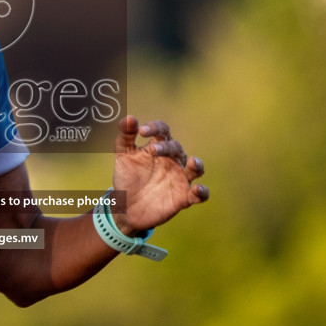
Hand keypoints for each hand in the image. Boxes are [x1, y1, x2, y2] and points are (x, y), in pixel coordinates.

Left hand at [111, 115, 207, 234]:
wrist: (126, 209)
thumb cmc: (127, 178)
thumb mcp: (123, 156)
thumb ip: (125, 136)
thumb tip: (129, 117)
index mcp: (158, 147)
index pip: (162, 131)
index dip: (155, 128)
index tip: (142, 131)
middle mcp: (173, 160)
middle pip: (176, 148)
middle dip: (166, 147)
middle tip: (153, 151)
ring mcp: (180, 178)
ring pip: (196, 168)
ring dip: (196, 164)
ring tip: (193, 162)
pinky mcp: (184, 197)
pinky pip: (200, 194)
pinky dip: (202, 192)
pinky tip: (197, 189)